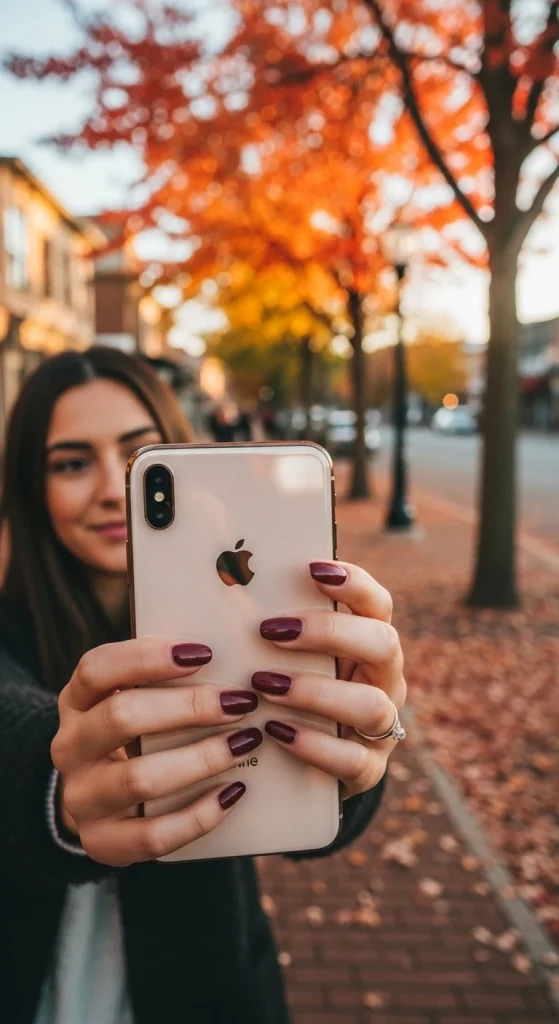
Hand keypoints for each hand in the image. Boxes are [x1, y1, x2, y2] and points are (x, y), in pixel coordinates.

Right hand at [51, 640, 261, 865]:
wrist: (102, 801)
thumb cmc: (137, 734)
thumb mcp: (134, 699)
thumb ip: (167, 679)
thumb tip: (234, 659)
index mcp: (76, 700)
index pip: (96, 669)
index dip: (147, 657)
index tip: (203, 653)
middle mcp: (69, 747)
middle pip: (121, 717)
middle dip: (188, 707)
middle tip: (240, 702)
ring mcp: (81, 798)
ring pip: (139, 778)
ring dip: (201, 758)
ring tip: (245, 743)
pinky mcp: (102, 842)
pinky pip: (154, 835)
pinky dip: (199, 815)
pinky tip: (233, 792)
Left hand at [252, 561, 405, 797]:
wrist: (300, 763)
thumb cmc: (288, 689)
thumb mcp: (289, 657)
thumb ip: (277, 625)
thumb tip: (229, 580)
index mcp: (370, 643)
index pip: (377, 605)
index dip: (353, 584)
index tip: (313, 569)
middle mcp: (385, 680)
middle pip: (383, 645)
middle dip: (328, 633)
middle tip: (270, 630)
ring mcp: (382, 727)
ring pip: (370, 705)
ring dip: (315, 692)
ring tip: (264, 685)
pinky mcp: (369, 769)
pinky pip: (352, 760)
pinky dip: (313, 745)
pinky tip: (275, 731)